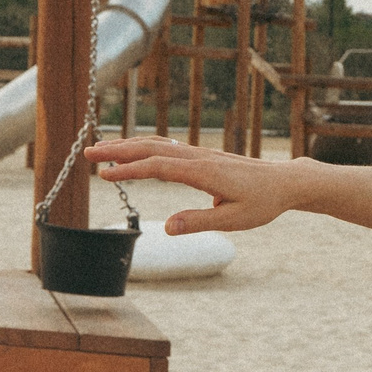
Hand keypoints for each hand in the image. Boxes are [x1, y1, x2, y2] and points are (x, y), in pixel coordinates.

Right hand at [84, 137, 314, 234]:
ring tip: (100, 149)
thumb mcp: (234, 220)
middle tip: (87, 154)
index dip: (129, 170)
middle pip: (151, 148)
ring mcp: (199, 154)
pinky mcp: (201, 156)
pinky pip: (167, 147)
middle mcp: (198, 157)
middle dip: (118, 150)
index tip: (104, 174)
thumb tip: (167, 227)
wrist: (284, 182)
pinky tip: (130, 151)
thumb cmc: (262, 203)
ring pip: (157, 144)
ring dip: (127, 145)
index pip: (158, 168)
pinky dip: (143, 146)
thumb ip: (199, 222)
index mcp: (204, 172)